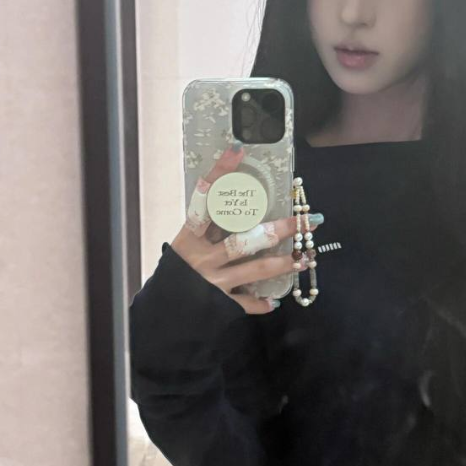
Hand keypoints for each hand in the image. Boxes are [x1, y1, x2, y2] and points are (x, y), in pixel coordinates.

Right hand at [170, 142, 319, 315]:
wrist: (159, 313)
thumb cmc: (172, 276)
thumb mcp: (183, 249)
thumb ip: (205, 231)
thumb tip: (231, 204)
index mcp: (189, 239)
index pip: (204, 200)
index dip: (219, 175)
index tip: (237, 152)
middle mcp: (202, 258)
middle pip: (244, 238)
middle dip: (278, 228)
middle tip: (304, 219)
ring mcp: (212, 282)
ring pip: (255, 268)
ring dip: (283, 262)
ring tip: (306, 257)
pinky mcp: (219, 304)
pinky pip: (246, 302)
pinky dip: (261, 303)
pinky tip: (275, 300)